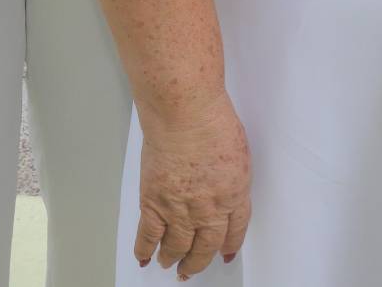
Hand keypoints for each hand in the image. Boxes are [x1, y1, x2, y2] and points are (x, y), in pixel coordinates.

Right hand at [134, 91, 251, 278]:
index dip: (228, 245)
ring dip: (173, 258)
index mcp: (235, 195)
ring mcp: (180, 209)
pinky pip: (148, 235)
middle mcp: (210, 209)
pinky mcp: (154, 203)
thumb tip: (222, 186)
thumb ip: (231, 176)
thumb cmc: (211, 121)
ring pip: (177, 246)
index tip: (225, 253)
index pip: (234, 231)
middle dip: (198, 261)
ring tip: (170, 263)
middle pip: (205, 247)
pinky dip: (145, 249)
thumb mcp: (237, 153)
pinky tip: (144, 257)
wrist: (184, 114)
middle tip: (192, 268)